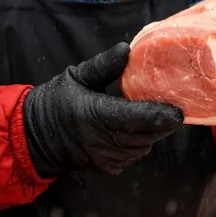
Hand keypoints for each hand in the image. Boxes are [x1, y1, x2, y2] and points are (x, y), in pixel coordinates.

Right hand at [22, 43, 183, 176]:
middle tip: (174, 107)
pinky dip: (140, 143)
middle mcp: (103, 140)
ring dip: (152, 133)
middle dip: (162, 122)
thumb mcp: (77, 76)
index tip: (180, 110)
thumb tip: (126, 49)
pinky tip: (136, 129)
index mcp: (95, 114)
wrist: (36, 137)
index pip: (137, 118)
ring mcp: (106, 157)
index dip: (161, 116)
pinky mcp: (108, 167)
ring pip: (144, 146)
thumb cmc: (57, 101)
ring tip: (155, 115)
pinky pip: (134, 155)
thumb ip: (104, 65)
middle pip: (147, 134)